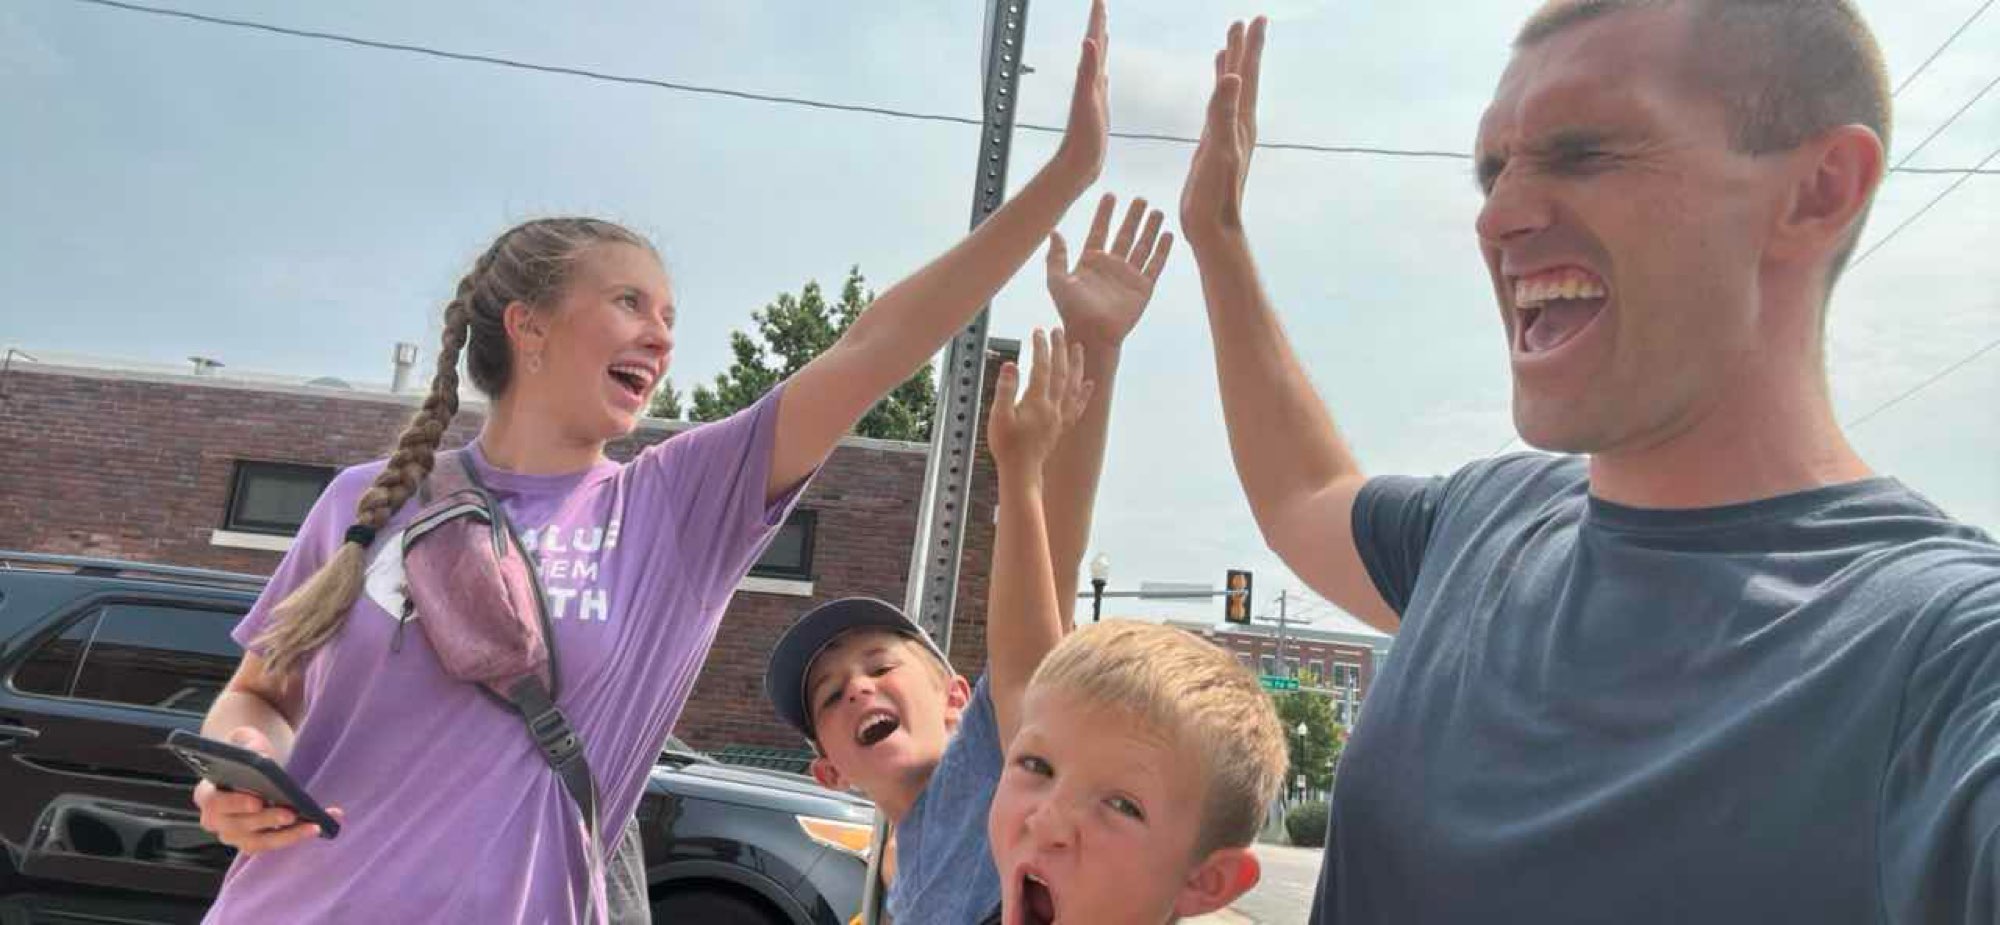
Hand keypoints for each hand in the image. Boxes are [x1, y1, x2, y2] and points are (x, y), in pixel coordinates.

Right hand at [192, 726, 341, 852]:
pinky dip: (297, 836)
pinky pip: (275, 843)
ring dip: (287, 835)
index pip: (215, 803)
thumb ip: (248, 741)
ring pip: (259, 842)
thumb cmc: (246, 753)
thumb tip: (259, 754)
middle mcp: (216, 821)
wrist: (253, 769)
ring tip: (313, 825)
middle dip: (267, 820)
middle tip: (291, 813)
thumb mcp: (245, 739)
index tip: (257, 801)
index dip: (235, 804)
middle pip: (239, 826)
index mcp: (206, 795)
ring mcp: (234, 835)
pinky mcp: (255, 842)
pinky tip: (320, 825)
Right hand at [988, 328, 1091, 471]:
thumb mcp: (998, 416)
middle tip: (1058, 330)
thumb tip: (1011, 364)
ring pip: (1073, 385)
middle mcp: (1053, 407)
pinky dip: (1084, 393)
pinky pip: (1077, 406)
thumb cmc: (1007, 446)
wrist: (1021, 471)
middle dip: (1060, 349)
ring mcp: (1059, 416)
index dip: (1041, 347)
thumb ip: (1005, 389)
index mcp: (1037, 402)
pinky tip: (1089, 383)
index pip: (1041, 367)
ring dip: (1076, 364)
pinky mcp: (1061, 426)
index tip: (1038, 331)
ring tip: (1078, 347)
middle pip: (1060, 372)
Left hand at [1046, 194, 1172, 347]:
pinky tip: (1167, 234)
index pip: (1100, 231)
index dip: (1105, 214)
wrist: (1092, 333)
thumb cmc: (1071, 311)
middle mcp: (1111, 266)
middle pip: (1124, 234)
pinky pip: (1154, 264)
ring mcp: (1128, 275)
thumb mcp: (1057, 280)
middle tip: (1141, 199)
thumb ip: (1056, 256)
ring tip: (1156, 211)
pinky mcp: (1143, 287)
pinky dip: (1162, 249)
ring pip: (1142, 245)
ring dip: (1149, 228)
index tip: (1111, 195)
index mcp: (1091, 262)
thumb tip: (1054, 231)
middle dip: (1132, 216)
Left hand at [1050, 0, 1109, 187]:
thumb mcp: (1087, 100)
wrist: (1078, 163)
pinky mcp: (1097, 106)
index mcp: (1088, 76)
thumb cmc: (1083, 136)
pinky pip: (1102, 81)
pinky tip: (1105, 71)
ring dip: (1101, 42)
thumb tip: (1089, 42)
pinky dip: (1104, 70)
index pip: (1094, 39)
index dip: (1097, 17)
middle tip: (1101, 3)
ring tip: (1104, 27)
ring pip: (1098, 60)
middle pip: (1095, 44)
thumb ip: (1088, 70)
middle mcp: (1089, 81)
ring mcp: (1093, 93)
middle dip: (1098, 22)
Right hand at [1179, 17, 1266, 246]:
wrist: (1211, 226)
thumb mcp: (1219, 150)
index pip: (1249, 75)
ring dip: (1232, 66)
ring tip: (1229, 44)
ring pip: (1233, 90)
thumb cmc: (1215, 193)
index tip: (1256, 18)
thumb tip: (1232, 76)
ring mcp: (1228, 132)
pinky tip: (1216, 86)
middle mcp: (1239, 123)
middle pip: (1243, 77)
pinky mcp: (1216, 143)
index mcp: (1242, 121)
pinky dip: (1219, 91)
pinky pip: (1219, 107)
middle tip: (1243, 21)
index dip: (1251, 46)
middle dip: (1243, 48)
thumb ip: (1223, 113)